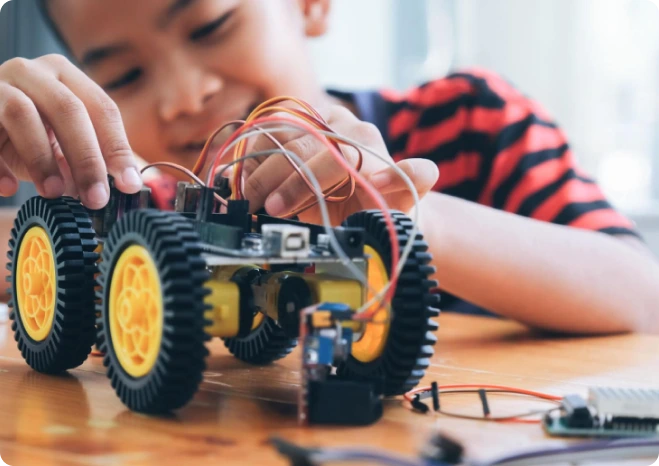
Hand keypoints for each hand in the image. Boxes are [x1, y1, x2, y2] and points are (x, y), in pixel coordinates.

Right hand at [0, 54, 141, 208]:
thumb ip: (92, 157)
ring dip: (42, 158)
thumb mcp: (64, 137)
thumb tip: (122, 189)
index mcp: (66, 76)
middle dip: (86, 158)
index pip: (102, 108)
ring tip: (54, 192)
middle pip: (67, 109)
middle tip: (96, 198)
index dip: (118, 148)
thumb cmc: (31, 129)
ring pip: (21, 114)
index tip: (129, 184)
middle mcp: (32, 72)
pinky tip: (8, 189)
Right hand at [233, 105, 438, 224]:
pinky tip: (231, 179)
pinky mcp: (292, 131)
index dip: (301, 181)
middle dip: (273, 178)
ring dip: (255, 168)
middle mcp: (338, 124)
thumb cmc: (386, 210)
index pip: (328, 153)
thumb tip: (415, 172)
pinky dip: (245, 158)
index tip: (279, 208)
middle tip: (255, 207)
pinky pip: (263, 136)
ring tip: (243, 199)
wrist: (371, 205)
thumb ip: (409, 184)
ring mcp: (312, 125)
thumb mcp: (402, 205)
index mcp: (364, 138)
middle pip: (297, 144)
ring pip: (275, 136)